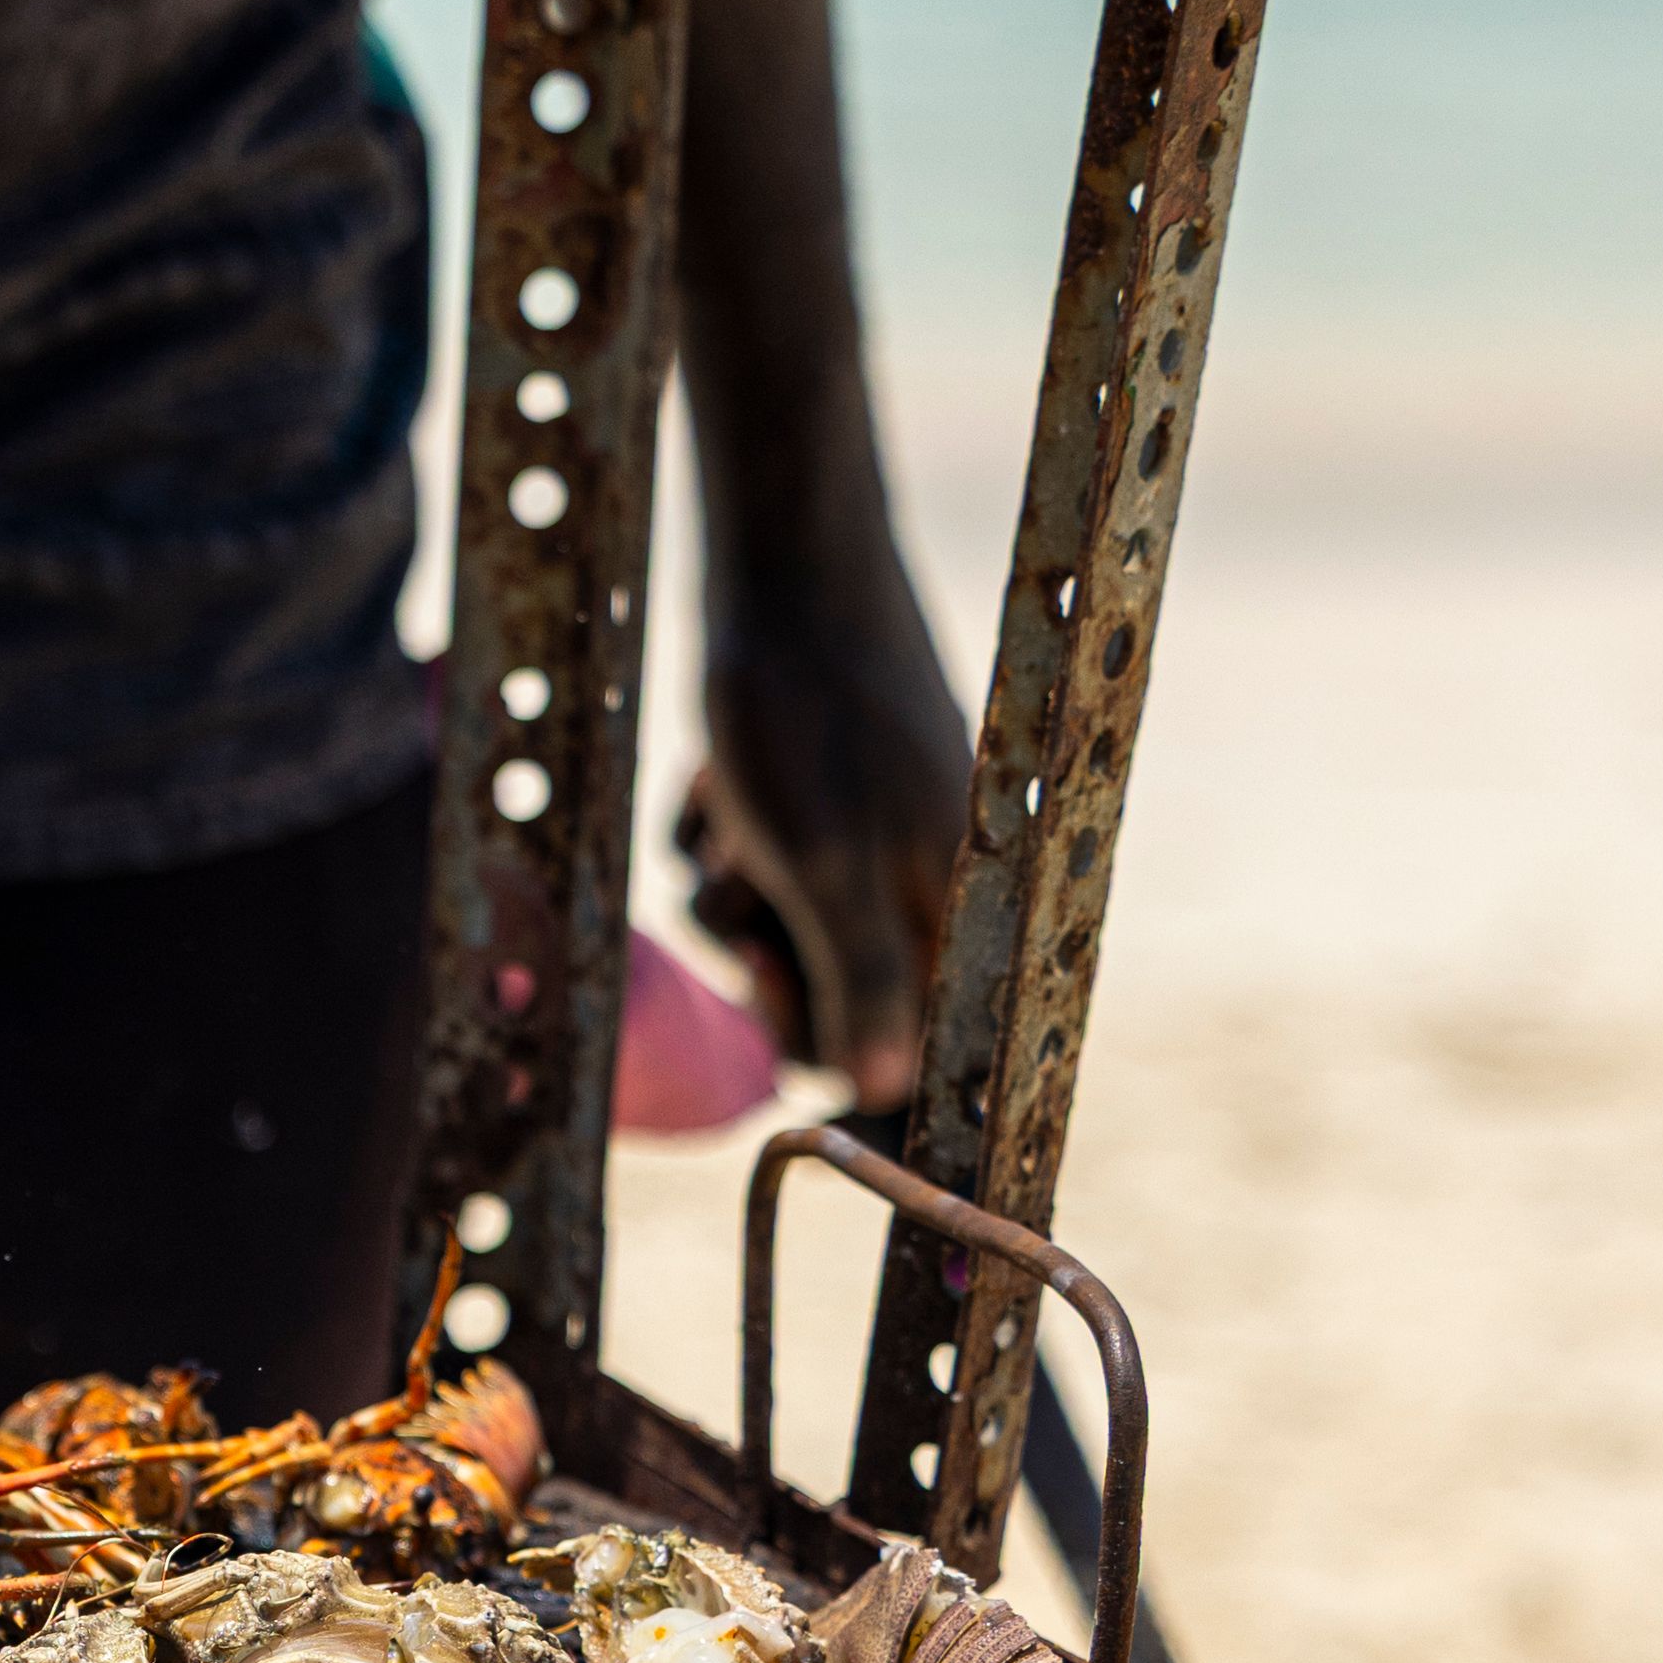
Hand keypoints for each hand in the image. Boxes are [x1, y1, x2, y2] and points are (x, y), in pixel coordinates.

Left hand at [674, 545, 975, 1111]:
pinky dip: (711, 830)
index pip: (898, 1033)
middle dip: (759, 948)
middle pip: (816, 984)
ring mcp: (858, 829)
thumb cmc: (808, 719)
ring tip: (735, 811)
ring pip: (761, 919)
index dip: (818, 1029)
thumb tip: (885, 1091)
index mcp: (951, 901)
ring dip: (722, 883)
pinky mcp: (804, 794)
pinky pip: (737, 858)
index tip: (771, 979)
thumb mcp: (825, 865)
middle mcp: (915, 872)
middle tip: (748, 885)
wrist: (781, 572)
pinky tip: (716, 777)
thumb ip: (860, 978)